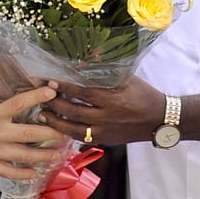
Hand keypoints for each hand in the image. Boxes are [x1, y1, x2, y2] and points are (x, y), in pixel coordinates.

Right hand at [0, 86, 68, 178]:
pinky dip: (26, 173)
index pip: (21, 102)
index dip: (39, 95)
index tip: (52, 90)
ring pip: (27, 155)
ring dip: (46, 154)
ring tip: (59, 153)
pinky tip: (37, 172)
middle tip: (67, 130)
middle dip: (53, 132)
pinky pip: (12, 172)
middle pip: (32, 133)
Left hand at [38, 76, 163, 145]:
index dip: (63, 87)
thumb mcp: (126, 77)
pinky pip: (83, 139)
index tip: (49, 81)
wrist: (159, 119)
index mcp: (111, 99)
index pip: (81, 92)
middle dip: (54, 104)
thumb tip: (85, 57)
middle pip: (73, 112)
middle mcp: (107, 117)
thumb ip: (104, 69)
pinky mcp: (106, 141)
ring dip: (56, 123)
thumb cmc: (143, 94)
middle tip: (40, 96)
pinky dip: (68, 134)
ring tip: (42, 115)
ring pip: (74, 130)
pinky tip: (58, 128)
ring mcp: (106, 132)